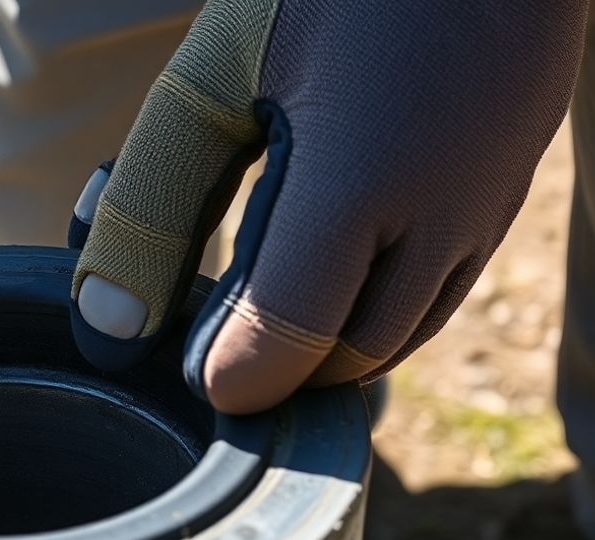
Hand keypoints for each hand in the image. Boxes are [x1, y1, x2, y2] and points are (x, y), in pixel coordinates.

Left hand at [69, 0, 586, 413]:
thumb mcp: (208, 84)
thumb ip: (152, 205)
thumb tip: (110, 334)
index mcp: (359, 179)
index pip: (292, 340)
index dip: (231, 375)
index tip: (188, 373)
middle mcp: (443, 208)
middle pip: (348, 359)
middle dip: (277, 370)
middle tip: (212, 343)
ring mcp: (488, 203)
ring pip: (400, 336)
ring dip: (326, 349)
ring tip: (259, 318)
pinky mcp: (507, 191)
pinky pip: (441, 292)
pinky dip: (376, 311)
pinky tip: (323, 274)